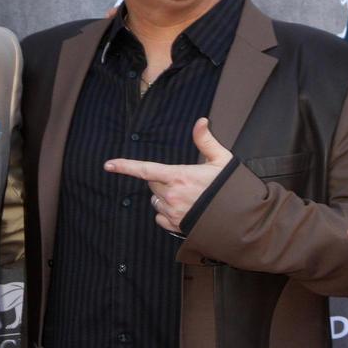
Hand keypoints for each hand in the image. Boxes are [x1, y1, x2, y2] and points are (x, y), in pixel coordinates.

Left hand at [104, 117, 231, 233]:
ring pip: (156, 200)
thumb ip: (206, 140)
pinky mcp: (175, 226)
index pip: (145, 169)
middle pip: (153, 184)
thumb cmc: (229, 188)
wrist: (239, 218)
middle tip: (183, 180)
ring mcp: (172, 212)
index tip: (109, 164)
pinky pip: (160, 217)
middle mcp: (171, 195)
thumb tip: (201, 121)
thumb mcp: (221, 160)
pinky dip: (167, 213)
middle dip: (162, 180)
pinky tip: (183, 209)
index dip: (125, 167)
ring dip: (164, 196)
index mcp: (179, 176)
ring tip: (187, 195)